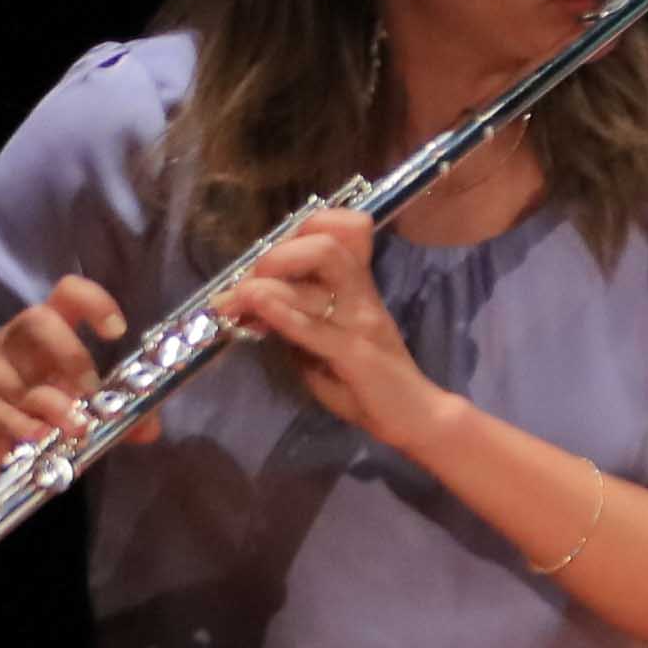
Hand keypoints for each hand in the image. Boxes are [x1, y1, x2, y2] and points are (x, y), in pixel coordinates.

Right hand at [0, 283, 141, 482]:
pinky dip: (24, 426)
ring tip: (77, 429)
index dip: (93, 302)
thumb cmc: (42, 418)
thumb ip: (120, 416)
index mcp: (47, 332)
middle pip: (39, 320)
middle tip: (93, 389)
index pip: (66, 294)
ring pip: (20, 374)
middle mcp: (15, 341)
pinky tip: (41, 439)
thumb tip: (148, 427)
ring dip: (54, 403)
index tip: (117, 331)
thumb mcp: (86, 413)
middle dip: (71, 353)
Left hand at [207, 209, 456, 447]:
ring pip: (314, 284)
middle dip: (277, 255)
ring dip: (264, 286)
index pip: (343, 232)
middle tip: (246, 282)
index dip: (305, 228)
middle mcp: (361, 297)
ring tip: (231, 303)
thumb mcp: (326, 347)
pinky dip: (282, 312)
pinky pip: (314, 327)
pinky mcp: (355, 353)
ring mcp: (360, 322)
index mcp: (358, 289)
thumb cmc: (369, 385)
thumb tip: (257, 309)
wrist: (417, 418)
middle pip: (325, 247)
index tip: (269, 255)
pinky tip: (256, 305)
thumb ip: (298, 324)